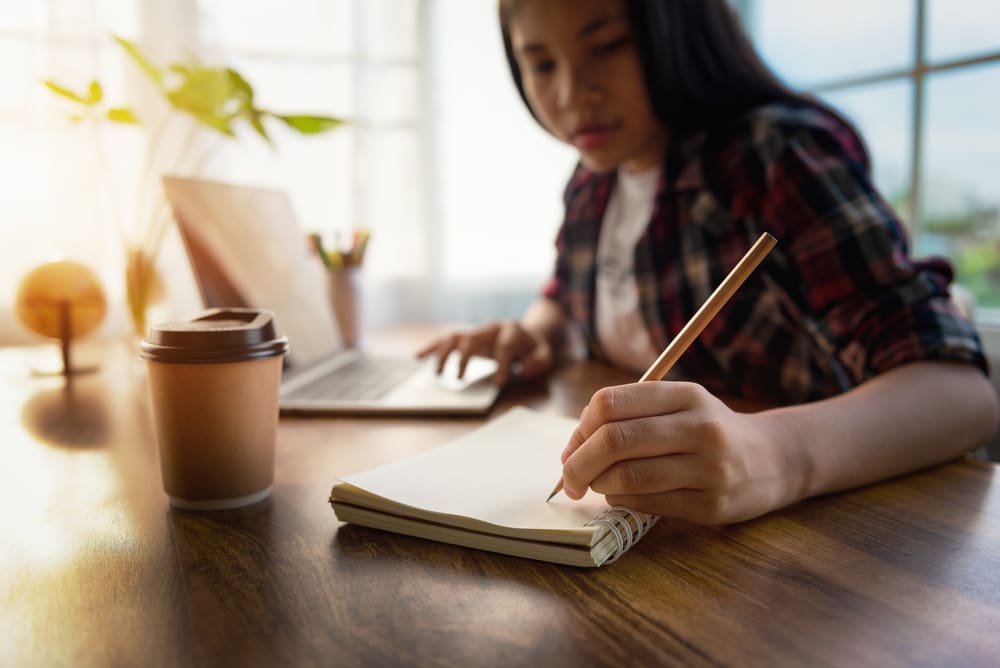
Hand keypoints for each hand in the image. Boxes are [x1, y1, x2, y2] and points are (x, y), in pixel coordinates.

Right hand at [416, 321, 554, 385]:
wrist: (526, 333)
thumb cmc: (533, 348)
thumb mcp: (544, 354)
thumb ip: (538, 362)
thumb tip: (522, 369)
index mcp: (511, 331)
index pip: (504, 347)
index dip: (502, 365)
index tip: (498, 384)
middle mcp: (490, 328)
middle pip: (473, 338)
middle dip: (465, 358)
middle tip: (460, 379)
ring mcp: (476, 331)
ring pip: (454, 337)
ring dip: (443, 354)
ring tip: (437, 375)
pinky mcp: (466, 336)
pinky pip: (445, 339)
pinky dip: (432, 347)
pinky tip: (418, 356)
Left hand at [560, 382, 798, 523]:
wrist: (774, 460)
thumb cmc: (708, 432)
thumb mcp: (679, 407)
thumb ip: (629, 417)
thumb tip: (572, 448)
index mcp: (685, 395)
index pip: (610, 403)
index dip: (580, 427)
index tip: (574, 446)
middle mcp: (699, 427)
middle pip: (614, 440)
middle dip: (578, 463)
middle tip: (569, 478)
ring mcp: (708, 468)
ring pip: (628, 476)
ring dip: (599, 484)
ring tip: (598, 485)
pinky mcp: (712, 504)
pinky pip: (648, 504)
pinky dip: (622, 501)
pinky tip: (623, 496)